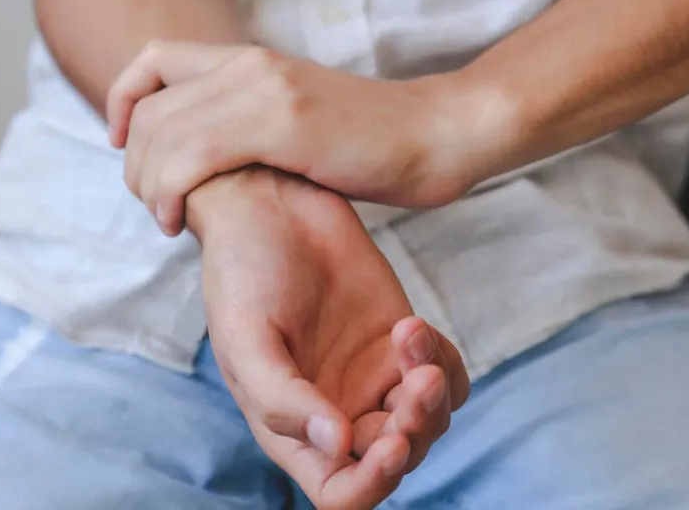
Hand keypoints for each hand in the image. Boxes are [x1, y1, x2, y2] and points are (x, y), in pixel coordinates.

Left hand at [109, 41, 496, 235]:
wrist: (439, 136)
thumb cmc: (377, 145)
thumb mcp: (300, 124)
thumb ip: (251, 129)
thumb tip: (205, 167)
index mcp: (252, 61)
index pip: (153, 60)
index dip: (124, 102)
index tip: (130, 150)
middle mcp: (250, 65)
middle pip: (148, 105)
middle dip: (134, 164)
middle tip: (157, 206)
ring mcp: (265, 90)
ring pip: (161, 131)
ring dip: (148, 184)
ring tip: (169, 220)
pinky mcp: (282, 122)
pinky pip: (192, 152)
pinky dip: (169, 190)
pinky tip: (182, 221)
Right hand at [188, 169, 469, 509]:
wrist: (269, 206)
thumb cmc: (241, 272)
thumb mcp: (245, 337)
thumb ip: (282, 398)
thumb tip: (337, 444)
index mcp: (293, 430)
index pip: (342, 492)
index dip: (372, 483)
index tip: (391, 442)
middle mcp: (338, 414)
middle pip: (397, 459)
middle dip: (414, 427)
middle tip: (416, 378)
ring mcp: (374, 379)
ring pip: (431, 421)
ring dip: (433, 393)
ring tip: (410, 335)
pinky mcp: (402, 343)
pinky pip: (447, 376)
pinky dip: (443, 358)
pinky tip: (411, 326)